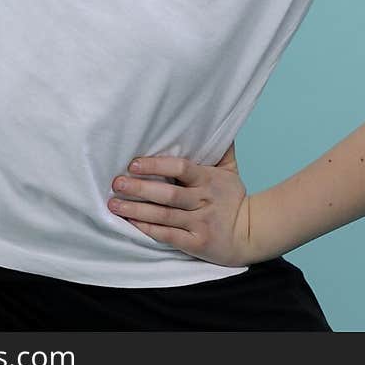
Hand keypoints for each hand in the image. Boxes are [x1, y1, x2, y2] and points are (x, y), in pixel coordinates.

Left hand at [108, 141, 255, 267]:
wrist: (250, 234)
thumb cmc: (233, 198)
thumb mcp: (231, 170)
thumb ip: (221, 147)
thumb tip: (217, 120)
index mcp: (208, 179)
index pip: (181, 168)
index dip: (157, 165)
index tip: (133, 164)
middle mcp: (203, 201)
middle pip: (168, 194)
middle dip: (140, 188)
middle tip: (117, 183)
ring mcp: (200, 223)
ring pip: (164, 216)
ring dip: (137, 210)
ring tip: (115, 204)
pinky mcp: (196, 244)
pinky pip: (169, 236)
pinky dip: (149, 230)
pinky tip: (132, 224)